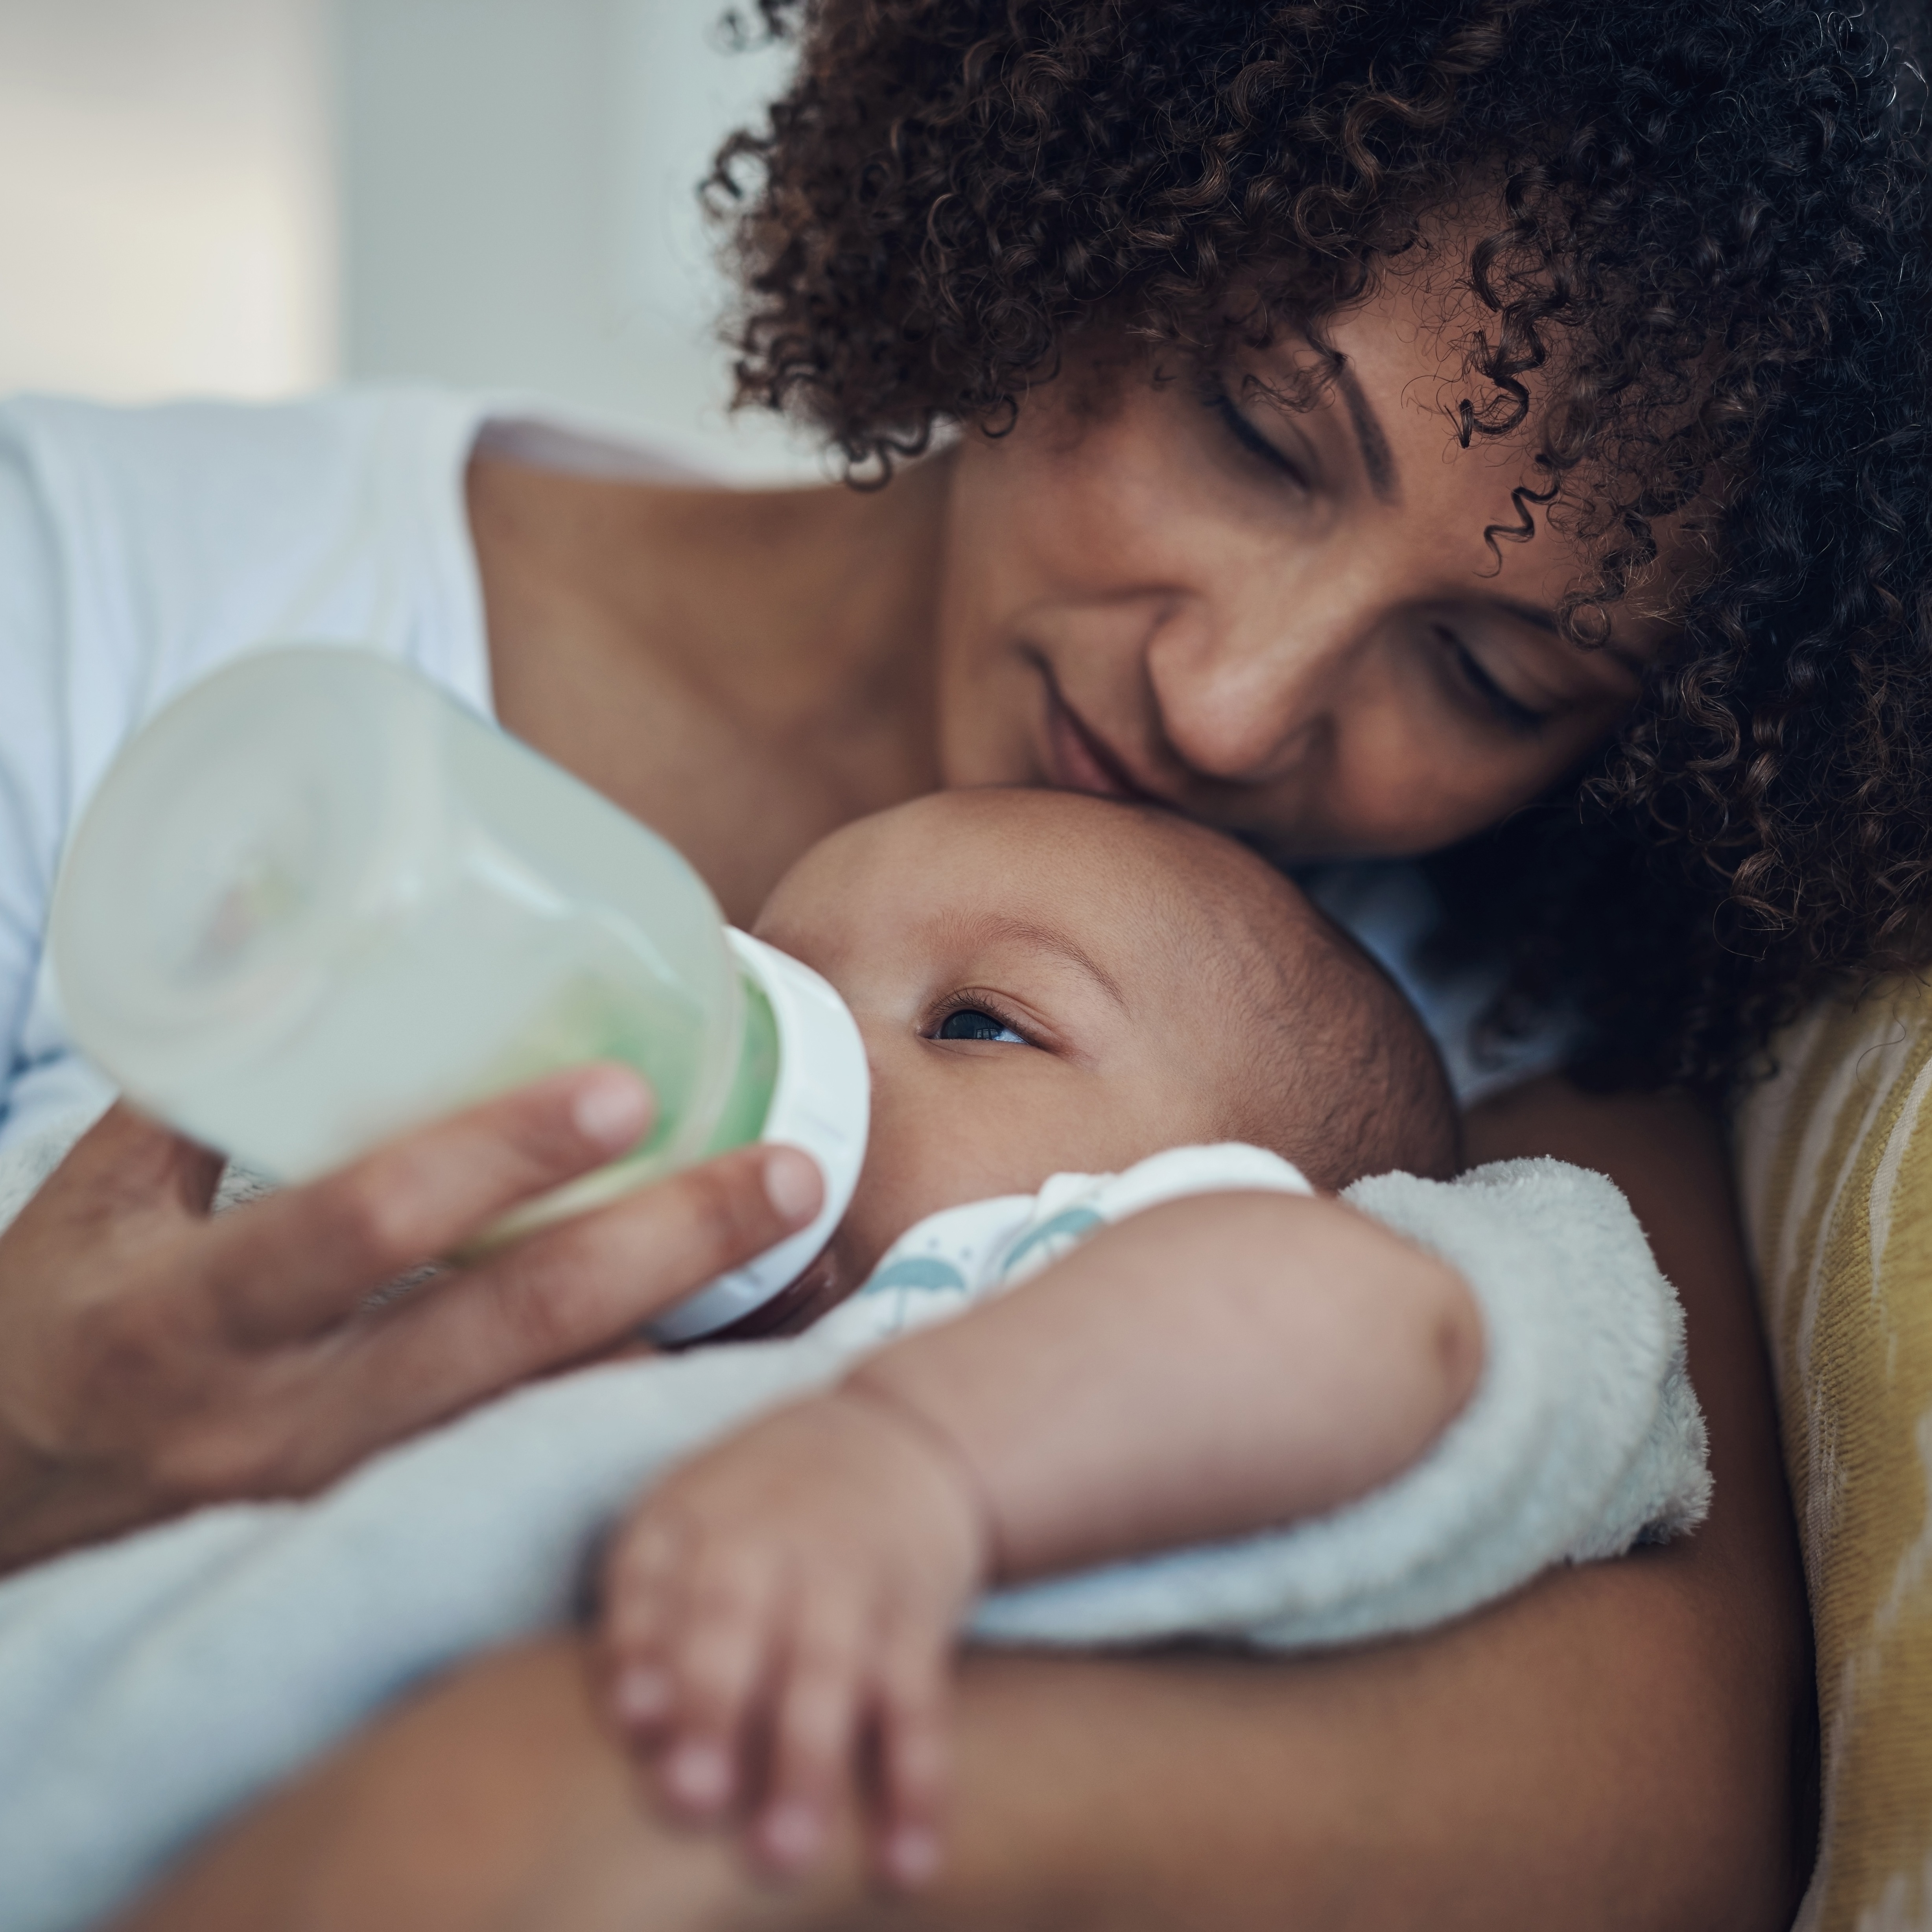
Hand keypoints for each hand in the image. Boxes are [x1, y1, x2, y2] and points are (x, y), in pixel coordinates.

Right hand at [0, 1066, 822, 1569]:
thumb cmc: (49, 1329)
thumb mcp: (89, 1205)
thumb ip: (202, 1085)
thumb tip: (281, 931)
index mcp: (190, 1318)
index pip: (366, 1223)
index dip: (497, 1156)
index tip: (626, 1091)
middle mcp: (279, 1421)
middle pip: (509, 1332)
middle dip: (664, 1249)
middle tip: (789, 1174)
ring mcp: (343, 1493)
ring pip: (549, 1410)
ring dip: (683, 1334)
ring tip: (804, 1257)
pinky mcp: (382, 1525)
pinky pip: (533, 1456)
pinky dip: (632, 1397)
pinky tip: (723, 1342)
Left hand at [600, 1385, 988, 1889]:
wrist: (898, 1436)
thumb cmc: (757, 1507)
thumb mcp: (686, 1516)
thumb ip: (642, 1608)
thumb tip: (626, 1722)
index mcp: (698, 1517)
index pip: (653, 1577)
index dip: (640, 1645)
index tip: (632, 1718)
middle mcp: (772, 1541)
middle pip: (737, 1621)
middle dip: (715, 1708)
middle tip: (692, 1800)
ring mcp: (852, 1579)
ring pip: (830, 1671)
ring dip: (808, 1763)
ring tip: (784, 1854)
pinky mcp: (918, 1619)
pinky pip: (920, 1704)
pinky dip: (918, 1784)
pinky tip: (909, 1864)